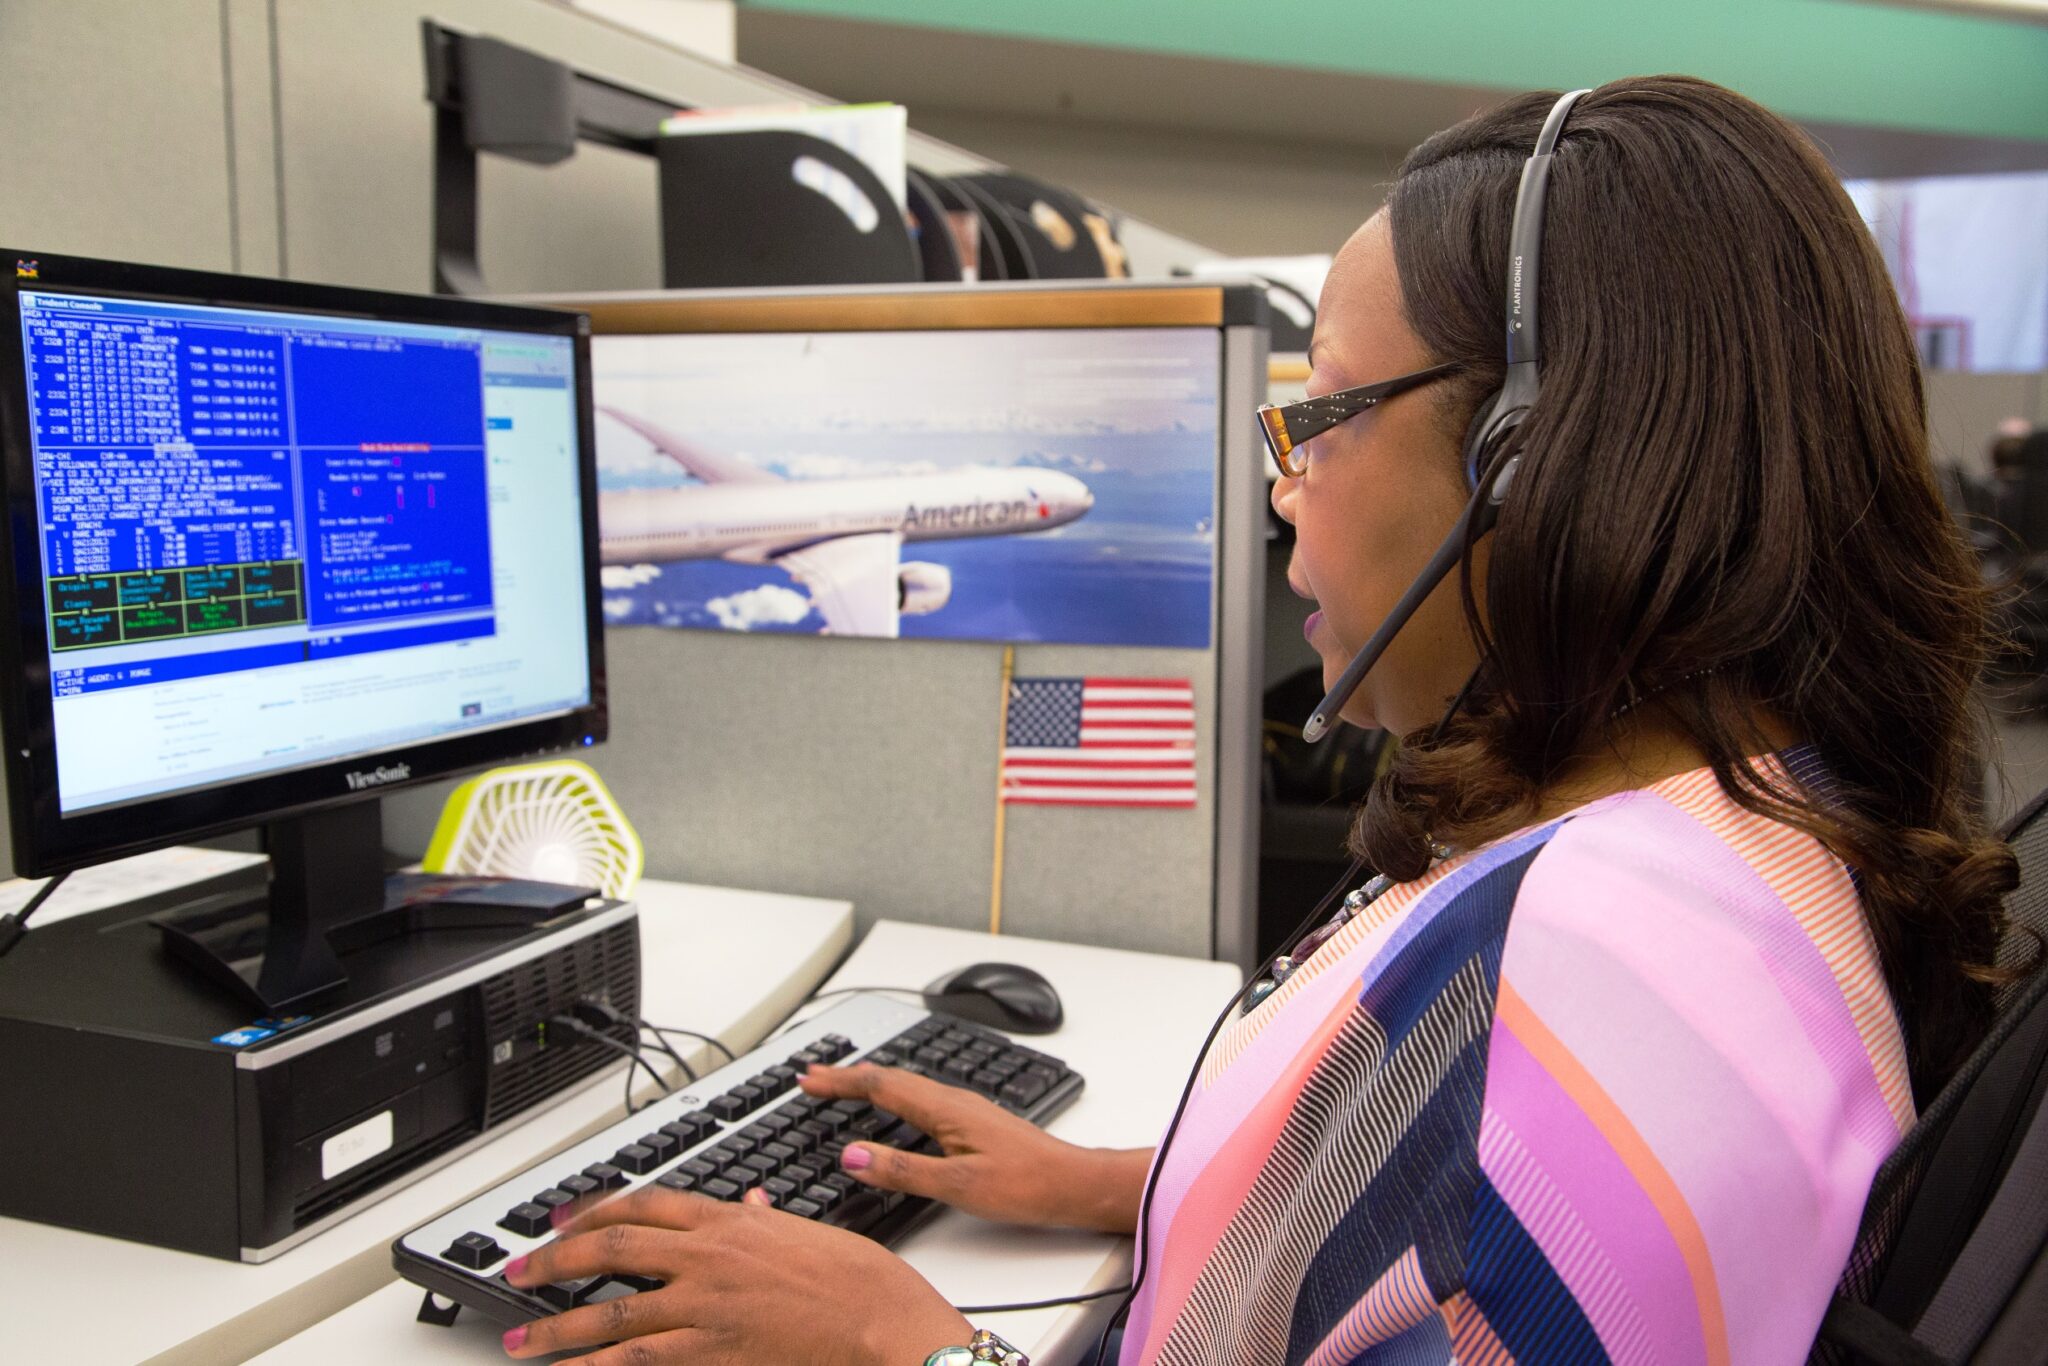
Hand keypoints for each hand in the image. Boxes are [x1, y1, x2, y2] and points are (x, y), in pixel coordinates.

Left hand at [499, 1185, 969, 1364]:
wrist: (880, 1321)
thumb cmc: (857, 1278)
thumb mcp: (808, 1231)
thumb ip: (767, 1219)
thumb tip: (751, 1206)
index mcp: (729, 1220)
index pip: (643, 1204)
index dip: (593, 1212)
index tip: (564, 1223)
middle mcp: (706, 1257)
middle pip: (611, 1249)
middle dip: (555, 1261)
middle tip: (521, 1272)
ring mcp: (704, 1305)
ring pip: (611, 1309)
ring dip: (557, 1327)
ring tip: (520, 1341)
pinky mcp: (711, 1350)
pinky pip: (637, 1358)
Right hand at [801, 1062, 1150, 1233]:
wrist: (1075, 1184)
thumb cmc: (1026, 1185)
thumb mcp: (957, 1185)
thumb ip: (902, 1169)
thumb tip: (852, 1154)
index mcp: (945, 1108)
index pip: (880, 1085)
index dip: (840, 1081)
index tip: (807, 1079)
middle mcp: (954, 1101)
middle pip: (891, 1078)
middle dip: (848, 1076)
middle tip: (813, 1078)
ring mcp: (965, 1109)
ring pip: (907, 1087)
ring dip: (870, 1084)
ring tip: (843, 1088)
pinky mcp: (974, 1123)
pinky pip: (922, 1099)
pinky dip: (895, 1098)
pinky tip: (895, 1113)